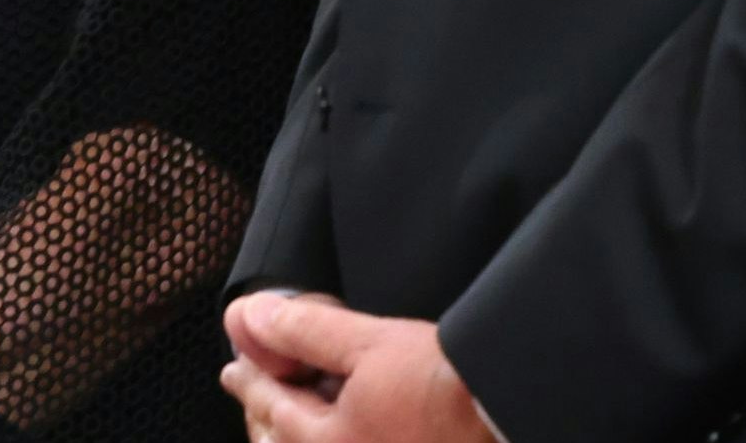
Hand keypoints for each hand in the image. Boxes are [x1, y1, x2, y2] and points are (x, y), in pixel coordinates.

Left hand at [218, 293, 498, 442]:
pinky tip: (342, 431)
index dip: (250, 382)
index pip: (274, 407)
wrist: (510, 414)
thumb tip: (250, 315)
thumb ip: (304, 331)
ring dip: (295, 439)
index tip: (234, 370)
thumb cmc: (446, 384)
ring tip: (280, 428)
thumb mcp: (370, 344)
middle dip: (265, 421)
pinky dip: (330, 440)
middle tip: (250, 399)